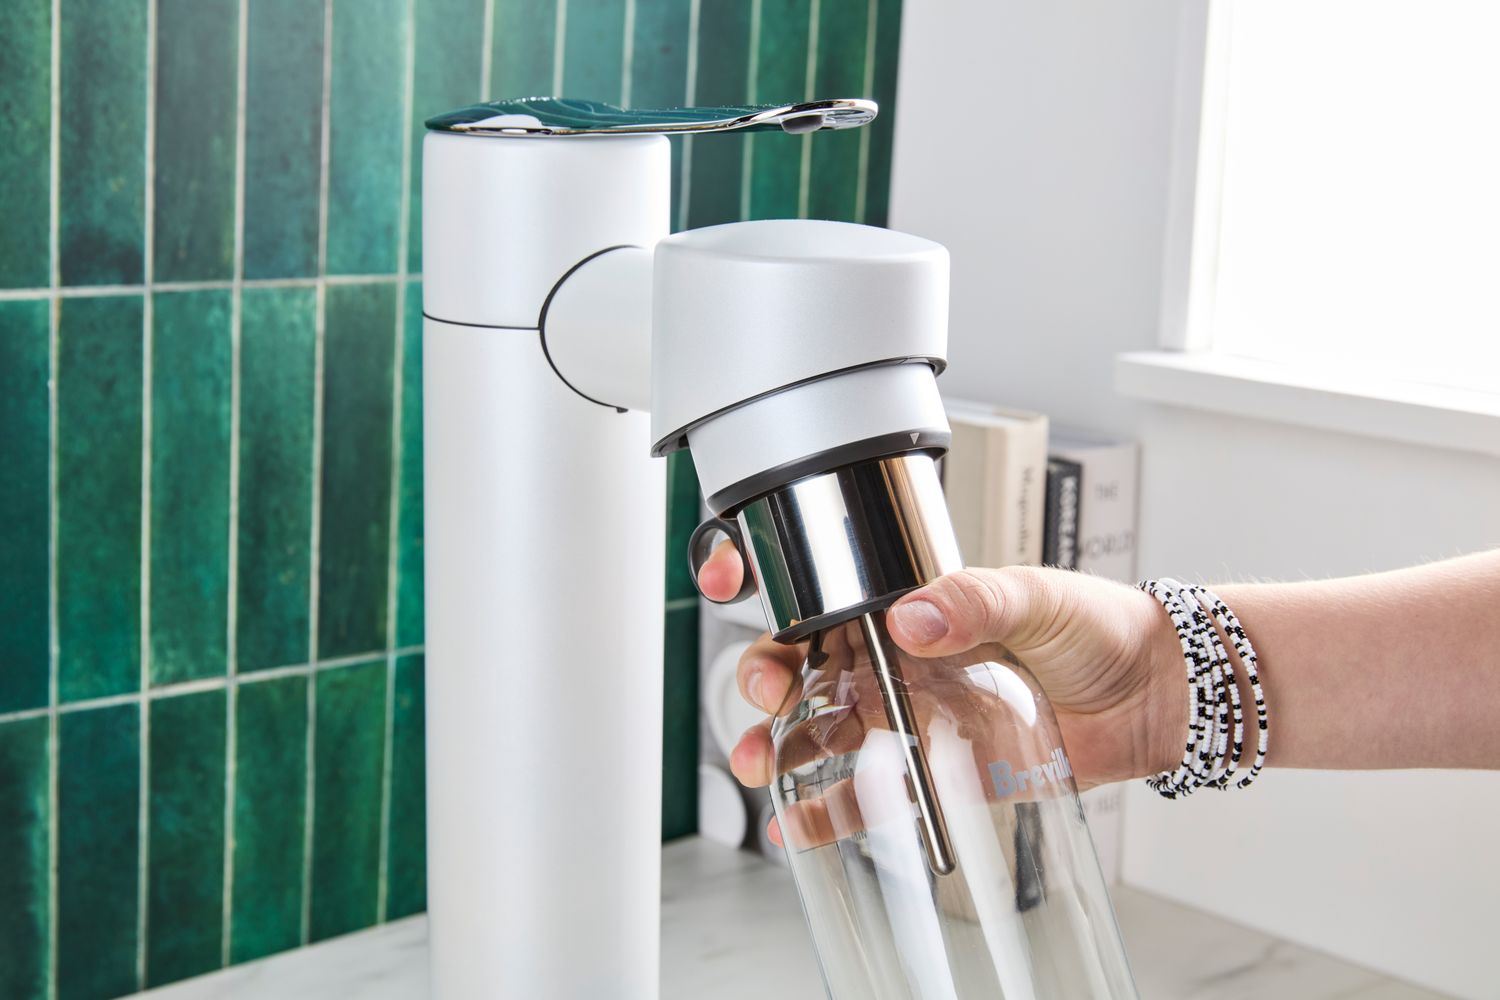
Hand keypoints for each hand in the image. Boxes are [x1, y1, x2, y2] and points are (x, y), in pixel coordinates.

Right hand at [698, 547, 1185, 839]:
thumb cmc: (1098, 627)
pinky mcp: (933, 770)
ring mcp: (910, 715)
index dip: (770, 583)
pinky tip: (797, 824)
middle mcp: (898, 658)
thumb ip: (975, 599)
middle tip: (765, 688)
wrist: (1151, 694)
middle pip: (803, 663)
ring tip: (761, 764)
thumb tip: (913, 615)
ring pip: (821, 730)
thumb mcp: (1038, 594)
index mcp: (910, 602)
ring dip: (779, 746)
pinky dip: (826, 812)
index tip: (735, 578)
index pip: (824, 590)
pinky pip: (868, 794)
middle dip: (763, 674)